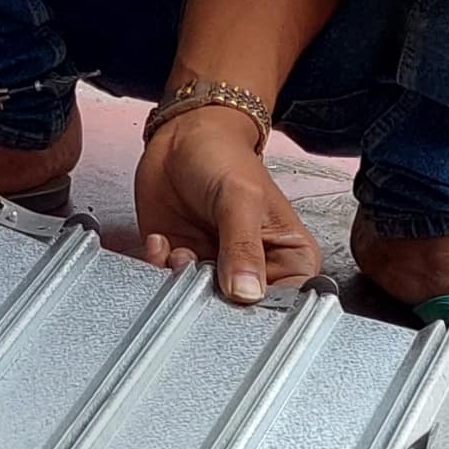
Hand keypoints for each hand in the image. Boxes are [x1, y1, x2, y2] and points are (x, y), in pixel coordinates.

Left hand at [134, 105, 321, 304]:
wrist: (181, 137)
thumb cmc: (224, 158)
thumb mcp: (241, 199)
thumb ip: (243, 246)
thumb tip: (247, 292)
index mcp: (289, 257)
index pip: (287, 304)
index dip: (261, 309)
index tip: (236, 299)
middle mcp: (255, 269)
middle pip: (240, 311)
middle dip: (212, 295)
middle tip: (200, 268)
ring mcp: (215, 268)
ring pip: (199, 301)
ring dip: (181, 280)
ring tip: (181, 250)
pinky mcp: (182, 262)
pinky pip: (167, 283)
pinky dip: (158, 267)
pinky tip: (162, 242)